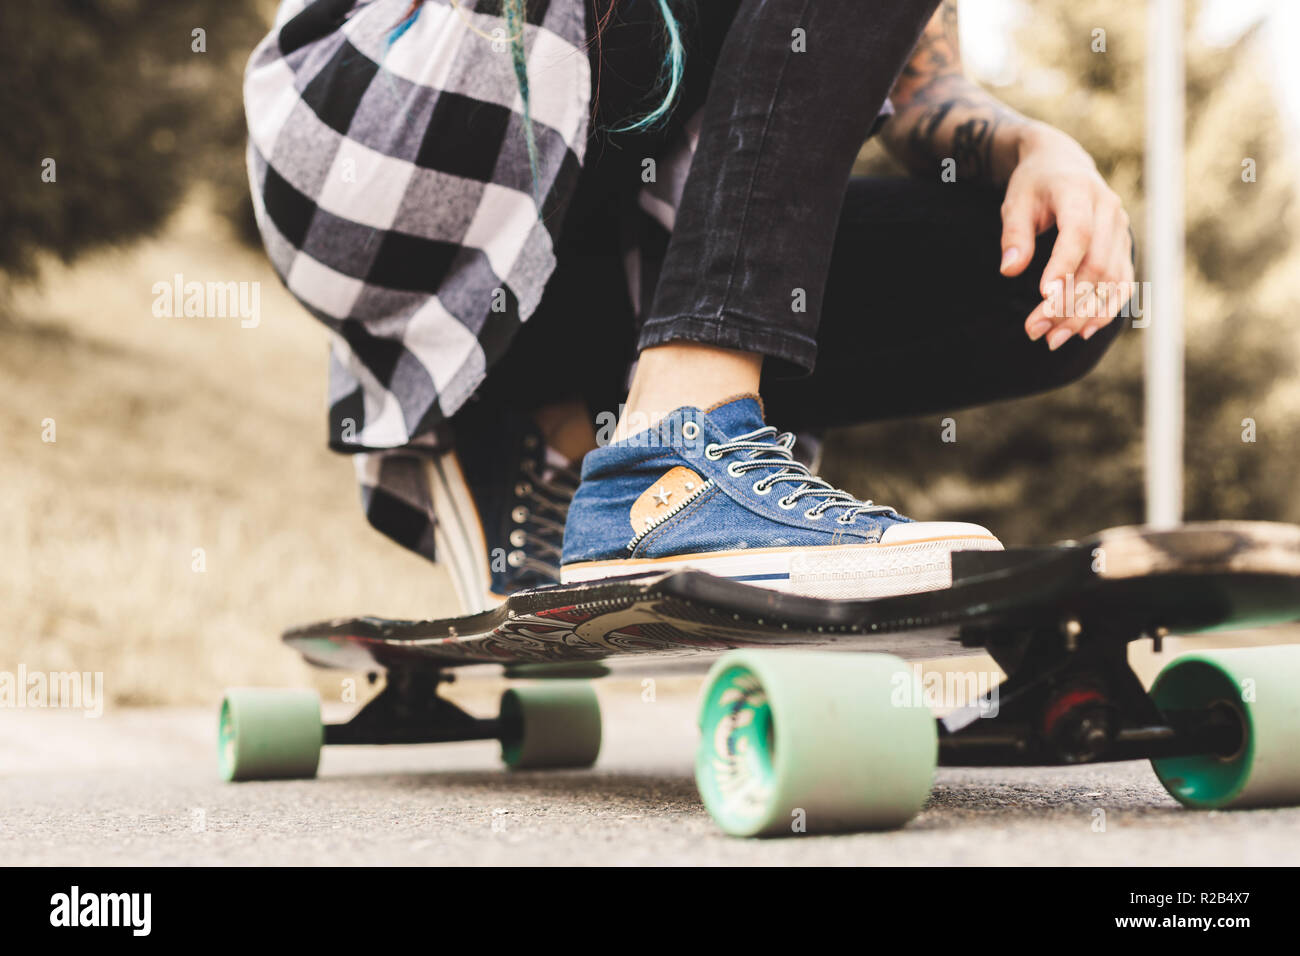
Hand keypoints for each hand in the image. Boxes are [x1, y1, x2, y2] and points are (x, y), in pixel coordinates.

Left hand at [998, 124, 1134, 349]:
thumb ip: (1014, 234)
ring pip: (1111, 279)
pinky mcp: (1124, 246)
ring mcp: (1121, 229)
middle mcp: (1108, 210)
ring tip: (1053, 339)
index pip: (1078, 234)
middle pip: (1096, 264)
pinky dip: (1106, 309)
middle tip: (1036, 331)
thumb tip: (1010, 270)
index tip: (1044, 298)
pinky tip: (1083, 332)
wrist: (1063, 165)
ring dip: (1084, 314)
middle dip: (1068, 303)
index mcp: (1079, 192)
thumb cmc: (1034, 185)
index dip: (1063, 267)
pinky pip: (1122, 283)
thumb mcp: (1015, 202)